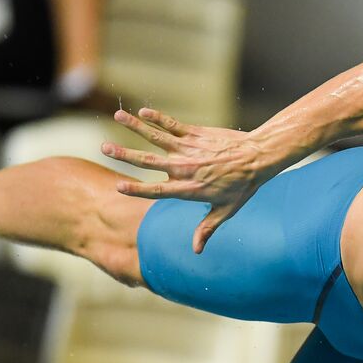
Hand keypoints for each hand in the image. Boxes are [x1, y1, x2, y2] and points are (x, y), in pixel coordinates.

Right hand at [102, 108, 276, 252]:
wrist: (258, 157)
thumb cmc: (243, 186)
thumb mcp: (226, 211)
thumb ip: (207, 229)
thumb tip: (196, 251)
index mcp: (190, 189)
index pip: (158, 190)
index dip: (138, 189)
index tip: (118, 186)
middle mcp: (186, 168)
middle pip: (149, 161)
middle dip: (125, 155)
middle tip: (104, 148)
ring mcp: (190, 148)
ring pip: (156, 136)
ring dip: (135, 126)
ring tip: (116, 116)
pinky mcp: (196, 133)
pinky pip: (172, 124)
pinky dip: (157, 117)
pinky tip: (142, 111)